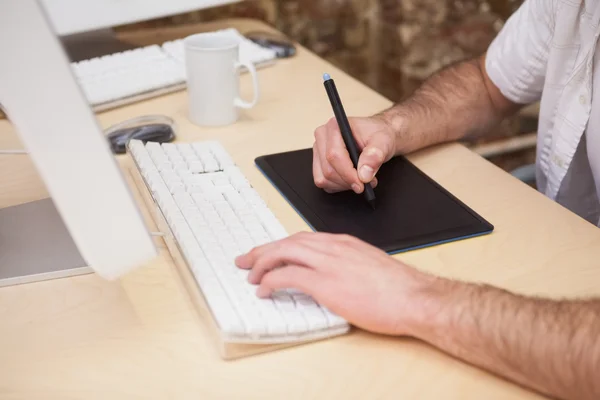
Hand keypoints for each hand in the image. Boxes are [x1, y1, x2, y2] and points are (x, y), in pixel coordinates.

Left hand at [235, 232, 434, 335]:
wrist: (415, 298)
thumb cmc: (399, 289)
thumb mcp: (370, 267)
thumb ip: (349, 267)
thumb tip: (335, 278)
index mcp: (344, 243)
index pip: (303, 238)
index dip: (282, 246)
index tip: (270, 253)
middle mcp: (333, 247)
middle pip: (288, 242)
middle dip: (263, 250)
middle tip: (247, 260)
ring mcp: (329, 263)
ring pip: (284, 253)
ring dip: (262, 263)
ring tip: (250, 274)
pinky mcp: (325, 283)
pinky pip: (287, 275)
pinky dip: (270, 280)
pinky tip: (264, 288)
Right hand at [313, 116, 396, 193]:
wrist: (378, 135)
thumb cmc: (378, 134)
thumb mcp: (384, 141)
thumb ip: (375, 155)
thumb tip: (364, 174)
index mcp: (335, 127)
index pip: (334, 155)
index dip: (348, 173)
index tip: (362, 183)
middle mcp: (323, 137)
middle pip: (328, 170)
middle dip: (348, 181)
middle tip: (366, 181)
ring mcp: (319, 151)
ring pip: (324, 179)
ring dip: (344, 185)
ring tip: (361, 179)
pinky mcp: (319, 163)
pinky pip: (324, 183)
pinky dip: (339, 186)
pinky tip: (351, 179)